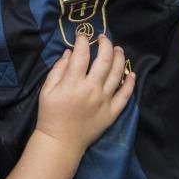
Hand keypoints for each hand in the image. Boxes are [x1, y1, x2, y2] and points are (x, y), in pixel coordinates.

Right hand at [35, 34, 134, 153]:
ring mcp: (104, 100)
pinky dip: (130, 83)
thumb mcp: (47, 90)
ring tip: (118, 49)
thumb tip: (69, 52)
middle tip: (103, 38)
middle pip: (104, 60)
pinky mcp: (112, 112)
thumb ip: (58, 69)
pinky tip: (131, 73)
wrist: (61, 142)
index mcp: (73, 83)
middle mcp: (92, 89)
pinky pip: (125, 95)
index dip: (83, 41)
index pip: (81, 54)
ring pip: (117, 74)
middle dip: (105, 44)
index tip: (83, 36)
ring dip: (120, 58)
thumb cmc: (51, 115)